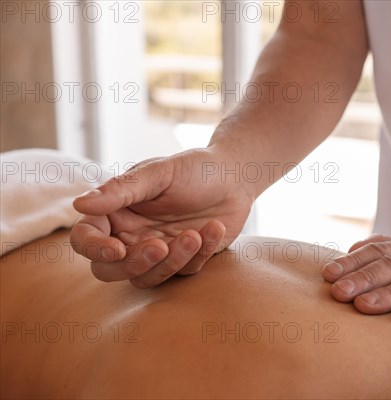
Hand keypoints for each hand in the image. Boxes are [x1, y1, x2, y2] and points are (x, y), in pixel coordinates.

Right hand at [70, 148, 253, 287]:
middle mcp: (130, 236)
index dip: (94, 249)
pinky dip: (200, 254)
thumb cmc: (193, 169)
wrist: (234, 177)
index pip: (85, 238)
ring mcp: (156, 252)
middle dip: (135, 264)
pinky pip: (184, 273)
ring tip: (195, 234)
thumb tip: (80, 204)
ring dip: (172, 262)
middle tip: (160, 246)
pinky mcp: (184, 261)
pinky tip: (214, 228)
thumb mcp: (159, 173)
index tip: (117, 249)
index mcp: (115, 213)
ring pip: (147, 278)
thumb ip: (121, 190)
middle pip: (109, 271)